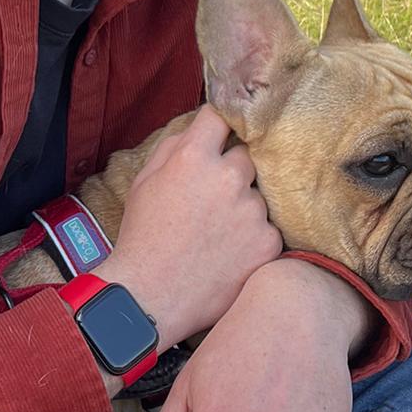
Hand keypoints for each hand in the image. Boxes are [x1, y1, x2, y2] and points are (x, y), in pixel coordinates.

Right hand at [92, 106, 280, 352]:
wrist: (152, 296)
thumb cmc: (143, 236)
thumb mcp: (144, 181)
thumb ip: (174, 146)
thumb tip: (201, 129)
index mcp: (193, 157)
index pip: (220, 116)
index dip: (220, 123)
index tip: (221, 132)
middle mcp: (228, 177)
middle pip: (246, 156)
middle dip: (232, 171)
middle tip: (212, 198)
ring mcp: (252, 211)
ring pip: (257, 195)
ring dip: (244, 207)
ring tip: (217, 234)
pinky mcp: (269, 242)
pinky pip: (268, 227)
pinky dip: (253, 238)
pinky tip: (228, 253)